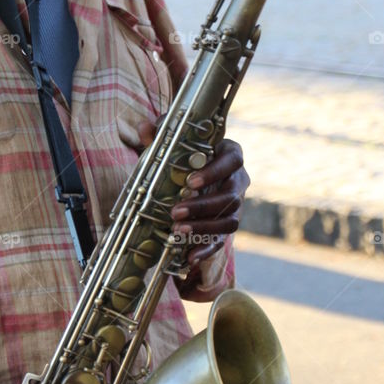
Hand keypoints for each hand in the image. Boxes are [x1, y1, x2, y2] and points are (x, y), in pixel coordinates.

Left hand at [134, 120, 248, 267]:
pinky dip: (206, 249)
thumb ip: (162, 132)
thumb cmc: (188, 152)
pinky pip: (222, 240)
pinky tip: (189, 257)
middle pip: (231, 197)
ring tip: (177, 232)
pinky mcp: (227, 224)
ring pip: (230, 221)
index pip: (232, 162)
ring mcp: (236, 205)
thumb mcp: (175, 139)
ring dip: (204, 228)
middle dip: (203, 207)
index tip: (190, 182)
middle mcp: (239, 181)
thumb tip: (144, 127)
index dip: (214, 173)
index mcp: (231, 155)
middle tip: (175, 212)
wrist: (198, 170)